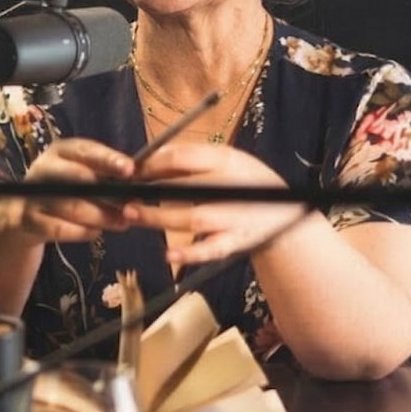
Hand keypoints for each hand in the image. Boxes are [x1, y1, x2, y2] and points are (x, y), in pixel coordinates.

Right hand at [0, 138, 135, 245]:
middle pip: (75, 176)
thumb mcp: (81, 175)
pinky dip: (80, 231)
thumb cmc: (64, 190)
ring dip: (100, 216)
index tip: (130, 169)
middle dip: (105, 190)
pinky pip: (59, 228)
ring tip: (122, 222)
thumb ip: (106, 175)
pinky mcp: (29, 220)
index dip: (108, 159)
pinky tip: (95, 232)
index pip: (85, 150)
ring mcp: (33, 195)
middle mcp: (44, 168)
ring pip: (70, 205)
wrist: (23, 215)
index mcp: (60, 151)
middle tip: (131, 202)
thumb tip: (142, 180)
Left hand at [125, 142, 313, 264]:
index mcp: (228, 161)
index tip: (131, 169)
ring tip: (132, 214)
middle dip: (151, 190)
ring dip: (159, 217)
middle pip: (185, 187)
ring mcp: (234, 218)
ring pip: (193, 218)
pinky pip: (211, 250)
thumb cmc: (247, 183)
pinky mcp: (236, 242)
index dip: (153, 163)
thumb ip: (193, 158)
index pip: (183, 157)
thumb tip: (149, 158)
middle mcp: (233, 187)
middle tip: (124, 193)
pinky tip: (168, 254)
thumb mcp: (227, 160)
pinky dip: (191, 253)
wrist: (287, 214)